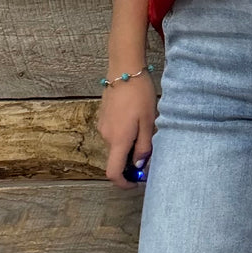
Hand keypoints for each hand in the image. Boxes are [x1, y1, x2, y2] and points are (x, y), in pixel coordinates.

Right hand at [96, 74, 156, 189]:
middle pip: (116, 158)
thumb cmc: (139, 94)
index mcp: (118, 140)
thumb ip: (144, 146)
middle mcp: (106, 136)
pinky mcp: (102, 117)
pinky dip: (124, 133)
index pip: (113, 173)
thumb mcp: (148, 121)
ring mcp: (102, 126)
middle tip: (149, 145)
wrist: (124, 70)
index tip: (135, 182)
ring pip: (116, 145)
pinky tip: (135, 117)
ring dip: (129, 143)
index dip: (123, 183)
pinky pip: (113, 133)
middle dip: (131, 159)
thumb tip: (139, 166)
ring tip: (144, 125)